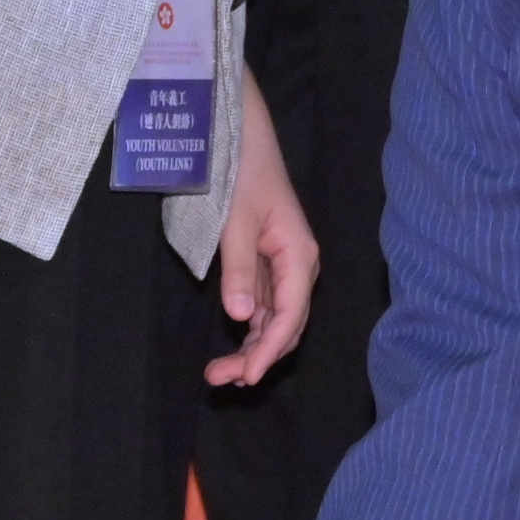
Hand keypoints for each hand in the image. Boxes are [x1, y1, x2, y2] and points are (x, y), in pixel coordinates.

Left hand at [208, 75, 319, 384]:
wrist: (240, 140)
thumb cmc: (240, 175)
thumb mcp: (236, 223)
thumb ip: (240, 271)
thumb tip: (242, 318)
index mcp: (300, 255)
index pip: (291, 316)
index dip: (270, 351)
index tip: (246, 377)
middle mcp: (299, 265)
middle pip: (288, 324)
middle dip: (258, 356)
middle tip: (219, 380)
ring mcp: (285, 266)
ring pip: (277, 320)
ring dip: (252, 348)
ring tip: (218, 373)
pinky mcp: (268, 264)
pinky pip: (265, 306)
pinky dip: (250, 329)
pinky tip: (232, 345)